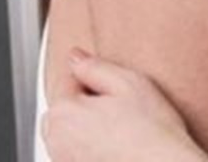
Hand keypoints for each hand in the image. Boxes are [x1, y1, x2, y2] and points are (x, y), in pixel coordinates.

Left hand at [42, 49, 207, 161]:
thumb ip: (95, 66)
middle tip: (121, 108)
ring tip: (121, 129)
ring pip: (69, 132)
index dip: (96, 78)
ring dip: (87, 126)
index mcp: (63, 113)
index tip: (117, 88)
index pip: (68, 78)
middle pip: (64, 107)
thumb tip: (76, 57)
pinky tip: (117, 145)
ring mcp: (64, 160)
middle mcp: (56, 141)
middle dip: (85, 103)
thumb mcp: (130, 83)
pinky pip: (77, 151)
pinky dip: (91, 147)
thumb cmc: (152, 132)